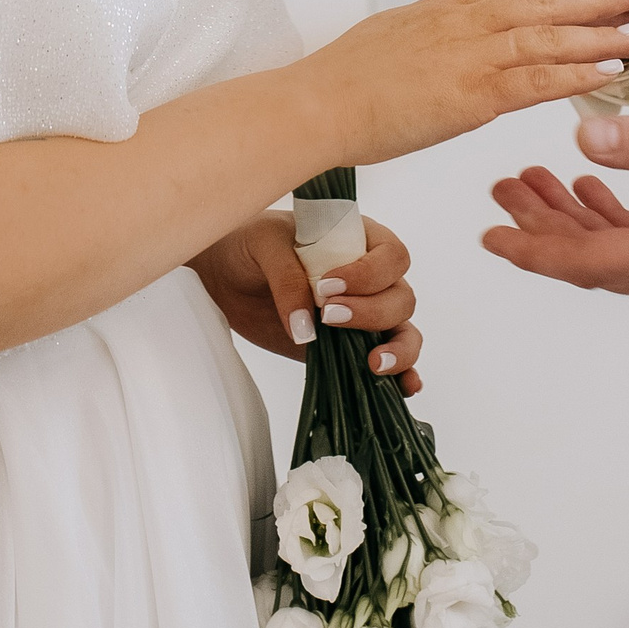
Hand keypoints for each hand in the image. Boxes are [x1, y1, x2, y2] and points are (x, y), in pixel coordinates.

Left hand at [191, 211, 424, 391]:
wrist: (225, 275)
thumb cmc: (250, 244)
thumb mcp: (265, 245)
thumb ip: (288, 280)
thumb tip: (306, 330)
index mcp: (359, 240)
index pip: (392, 256)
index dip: (370, 275)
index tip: (328, 286)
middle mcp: (370, 278)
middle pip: (401, 297)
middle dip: (372, 313)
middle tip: (329, 317)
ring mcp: (362, 315)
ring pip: (403, 331)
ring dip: (398, 349)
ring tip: (373, 364)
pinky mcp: (349, 347)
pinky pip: (388, 361)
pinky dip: (402, 375)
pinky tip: (403, 387)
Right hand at [306, 0, 628, 166]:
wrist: (316, 105)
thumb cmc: (345, 77)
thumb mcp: (393, 26)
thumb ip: (431, 10)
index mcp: (447, 8)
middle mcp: (463, 22)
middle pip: (543, 1)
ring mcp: (469, 57)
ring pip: (549, 37)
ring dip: (599, 33)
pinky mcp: (470, 95)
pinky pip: (537, 82)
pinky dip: (577, 74)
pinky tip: (609, 73)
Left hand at [480, 109, 628, 307]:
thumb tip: (584, 142)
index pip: (586, 264)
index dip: (532, 250)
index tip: (489, 237)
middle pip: (591, 261)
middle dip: (540, 227)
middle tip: (502, 188)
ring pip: (612, 255)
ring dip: (569, 221)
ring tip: (532, 182)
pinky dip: (608, 222)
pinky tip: (588, 190)